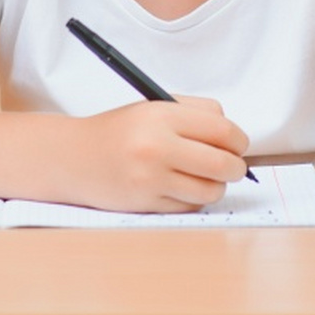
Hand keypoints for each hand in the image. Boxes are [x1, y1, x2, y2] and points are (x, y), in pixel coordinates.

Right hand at [69, 97, 249, 212]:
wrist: (75, 158)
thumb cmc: (119, 131)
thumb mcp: (154, 108)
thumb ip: (196, 114)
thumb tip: (235, 138)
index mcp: (161, 116)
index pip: (222, 130)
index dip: (239, 140)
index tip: (238, 145)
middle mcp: (156, 147)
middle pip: (222, 163)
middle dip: (236, 167)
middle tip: (233, 166)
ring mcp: (151, 179)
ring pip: (211, 190)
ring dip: (216, 186)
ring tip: (205, 177)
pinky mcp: (147, 204)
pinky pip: (190, 206)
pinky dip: (193, 199)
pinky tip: (181, 187)